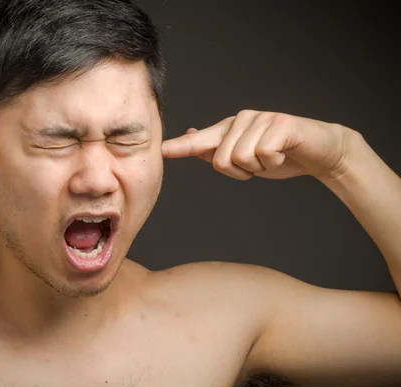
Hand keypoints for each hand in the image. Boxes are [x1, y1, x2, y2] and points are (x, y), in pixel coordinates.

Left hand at [162, 110, 358, 179]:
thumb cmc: (280, 155)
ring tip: (273, 158)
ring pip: (241, 159)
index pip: (200, 140)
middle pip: (221, 160)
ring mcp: (261, 119)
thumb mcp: (245, 159)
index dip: (181, 147)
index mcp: (230, 128)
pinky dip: (274, 162)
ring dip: (259, 169)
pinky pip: (263, 154)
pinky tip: (284, 153)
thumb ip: (217, 150)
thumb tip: (191, 137)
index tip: (161, 150)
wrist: (320, 152)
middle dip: (241, 173)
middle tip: (261, 164)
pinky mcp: (281, 124)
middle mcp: (242, 120)